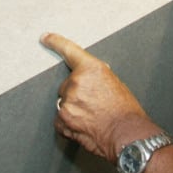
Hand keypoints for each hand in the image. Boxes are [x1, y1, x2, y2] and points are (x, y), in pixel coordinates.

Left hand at [44, 32, 156, 162]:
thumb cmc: (126, 112)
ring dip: (74, 109)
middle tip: (94, 105)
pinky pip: (60, 119)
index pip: (69, 51)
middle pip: (67, 85)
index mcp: (91, 69)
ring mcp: (67, 102)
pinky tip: (85, 126)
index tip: (45, 38)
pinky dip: (69, 123)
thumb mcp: (115, 83)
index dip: (55, 42)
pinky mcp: (62, 120)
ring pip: (64, 102)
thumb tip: (88, 81)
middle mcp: (76, 83)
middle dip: (77, 93)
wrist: (127, 135)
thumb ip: (95, 78)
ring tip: (92, 117)